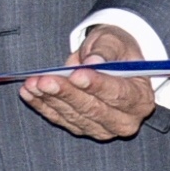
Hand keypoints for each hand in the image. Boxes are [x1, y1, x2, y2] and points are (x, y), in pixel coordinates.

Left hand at [20, 24, 166, 140]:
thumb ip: (106, 50)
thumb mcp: (115, 41)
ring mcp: (102, 128)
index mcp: (140, 98)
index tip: (77, 75)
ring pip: (73, 116)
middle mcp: (125, 120)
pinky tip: (28, 92)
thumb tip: (93, 61)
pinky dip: (42, 105)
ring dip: (50, 99)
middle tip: (46, 80)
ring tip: (33, 83)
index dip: (97, 85)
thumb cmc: (115, 51)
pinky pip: (60, 119)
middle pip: (93, 110)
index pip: (119, 95)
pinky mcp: (82, 128)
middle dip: (67, 94)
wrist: (110, 63)